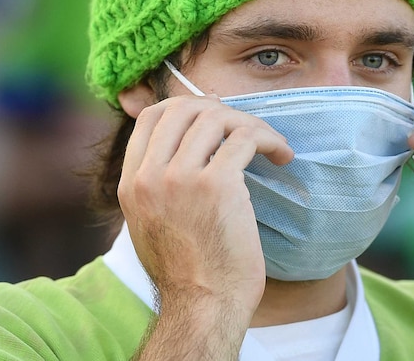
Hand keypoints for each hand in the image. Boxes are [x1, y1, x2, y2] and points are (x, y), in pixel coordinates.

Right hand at [118, 95, 293, 358]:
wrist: (204, 306)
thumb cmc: (189, 271)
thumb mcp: (153, 223)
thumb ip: (156, 186)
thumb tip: (179, 149)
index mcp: (132, 184)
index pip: (151, 117)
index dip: (186, 107)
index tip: (215, 115)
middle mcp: (149, 177)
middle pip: (184, 109)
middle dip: (222, 111)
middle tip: (246, 129)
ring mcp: (180, 178)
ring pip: (217, 118)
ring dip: (251, 124)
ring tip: (270, 145)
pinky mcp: (216, 184)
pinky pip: (246, 138)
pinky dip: (270, 140)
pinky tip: (282, 156)